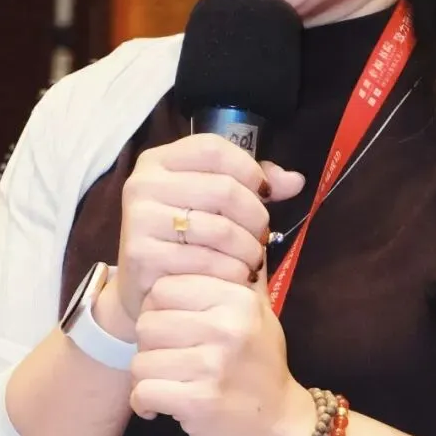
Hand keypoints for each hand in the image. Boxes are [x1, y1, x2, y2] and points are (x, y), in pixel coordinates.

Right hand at [106, 136, 303, 337]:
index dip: (249, 168)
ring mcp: (139, 219)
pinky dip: (232, 271)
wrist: (145, 287)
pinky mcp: (142, 255)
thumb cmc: (185, 237)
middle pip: (224, 188)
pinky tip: (236, 275)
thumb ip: (252, 184)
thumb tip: (296, 181)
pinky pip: (207, 261)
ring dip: (249, 249)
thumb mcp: (213, 202)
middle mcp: (143, 184)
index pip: (214, 148)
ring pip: (221, 229)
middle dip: (256, 217)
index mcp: (158, 161)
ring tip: (252, 259)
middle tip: (262, 236)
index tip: (264, 192)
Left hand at [129, 273, 315, 435]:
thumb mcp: (257, 315)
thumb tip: (221, 236)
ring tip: (168, 384)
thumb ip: (233, 280)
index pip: (164, 288)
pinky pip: (144, 391)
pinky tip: (158, 407)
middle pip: (147, 323)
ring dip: (146, 378)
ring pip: (141, 360)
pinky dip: (144, 403)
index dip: (158, 311)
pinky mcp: (200, 401)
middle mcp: (227, 326)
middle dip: (150, 347)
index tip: (173, 331)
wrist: (282, 427)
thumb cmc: (261, 368)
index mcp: (237, 298)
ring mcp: (214, 364)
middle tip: (169, 362)